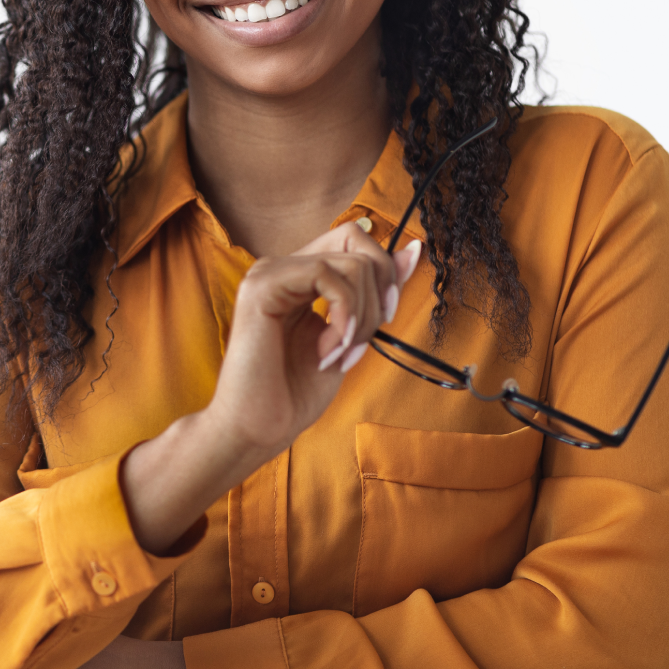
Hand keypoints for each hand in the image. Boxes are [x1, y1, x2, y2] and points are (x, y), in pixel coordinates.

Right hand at [120, 225, 420, 552]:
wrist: (256, 430)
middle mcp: (283, 267)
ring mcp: (269, 273)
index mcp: (300, 277)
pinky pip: (325, 275)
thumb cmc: (294, 394)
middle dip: (377, 295)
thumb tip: (413, 251)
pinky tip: (327, 351)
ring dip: (360, 316)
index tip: (384, 318)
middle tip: (359, 343)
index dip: (383, 272)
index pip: (355, 238)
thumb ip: (376, 293)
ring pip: (350, 261)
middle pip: (357, 240)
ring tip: (337, 355)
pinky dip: (343, 315)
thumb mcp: (351, 336)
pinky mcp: (261, 285)